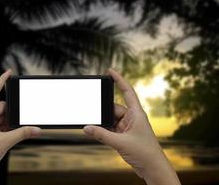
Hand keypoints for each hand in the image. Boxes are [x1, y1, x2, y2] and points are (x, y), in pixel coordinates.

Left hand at [0, 70, 40, 184]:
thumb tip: (36, 129)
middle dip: (11, 113)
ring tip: (11, 133)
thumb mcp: (6, 141)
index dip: (2, 80)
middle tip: (18, 121)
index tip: (8, 72)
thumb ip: (23, 133)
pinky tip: (8, 134)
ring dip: (7, 122)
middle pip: (0, 106)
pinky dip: (4, 126)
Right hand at [83, 68, 180, 184]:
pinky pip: (111, 128)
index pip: (127, 91)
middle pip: (113, 108)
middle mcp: (132, 118)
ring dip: (103, 124)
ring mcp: (128, 127)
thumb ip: (101, 135)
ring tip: (95, 128)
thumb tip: (87, 128)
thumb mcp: (120, 142)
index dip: (119, 80)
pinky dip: (104, 130)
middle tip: (93, 114)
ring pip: (111, 119)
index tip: (110, 71)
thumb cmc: (145, 153)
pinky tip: (98, 133)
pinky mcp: (124, 135)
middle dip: (103, 112)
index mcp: (136, 113)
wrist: (152, 169)